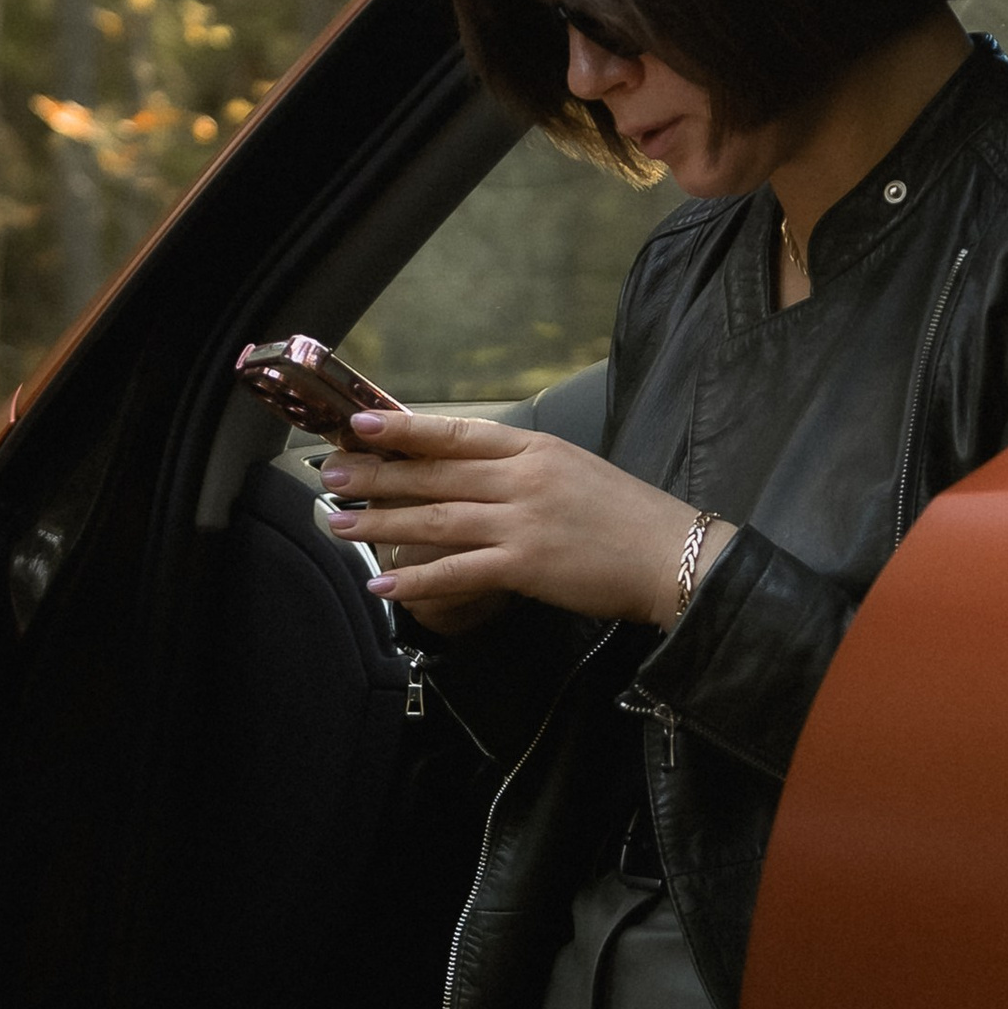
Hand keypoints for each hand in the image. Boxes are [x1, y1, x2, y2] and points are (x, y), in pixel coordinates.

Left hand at [315, 411, 729, 629]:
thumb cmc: (628, 518)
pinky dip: (418, 580)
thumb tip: (471, 474)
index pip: (457, 432)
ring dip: (383, 523)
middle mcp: (524, 478)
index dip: (404, 428)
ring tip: (340, 525)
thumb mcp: (575, 471)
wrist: (676, 555)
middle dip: (377, 475)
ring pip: (437, 519)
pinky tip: (385, 584)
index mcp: (535, 449)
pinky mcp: (528, 565)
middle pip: (435, 473)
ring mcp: (524, 521)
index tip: (360, 425)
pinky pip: (459, 571)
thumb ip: (524, 469)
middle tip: (331, 475)